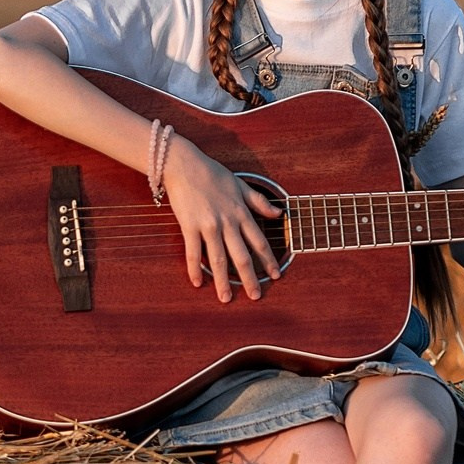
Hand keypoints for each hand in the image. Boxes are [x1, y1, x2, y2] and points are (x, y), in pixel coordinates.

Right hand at [161, 135, 283, 300]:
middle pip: (242, 256)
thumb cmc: (212, 173)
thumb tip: (279, 213)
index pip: (259, 242)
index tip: (276, 275)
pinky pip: (193, 252)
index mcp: (241, 213)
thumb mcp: (241, 184)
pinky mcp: (189, 226)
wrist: (184, 164)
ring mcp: (208, 226)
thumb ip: (259, 202)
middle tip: (256, 296)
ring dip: (223, 281)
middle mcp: (227, 222)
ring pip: (218, 259)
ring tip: (226, 298)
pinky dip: (195, 269)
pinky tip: (197, 283)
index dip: (269, 260)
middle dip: (250, 278)